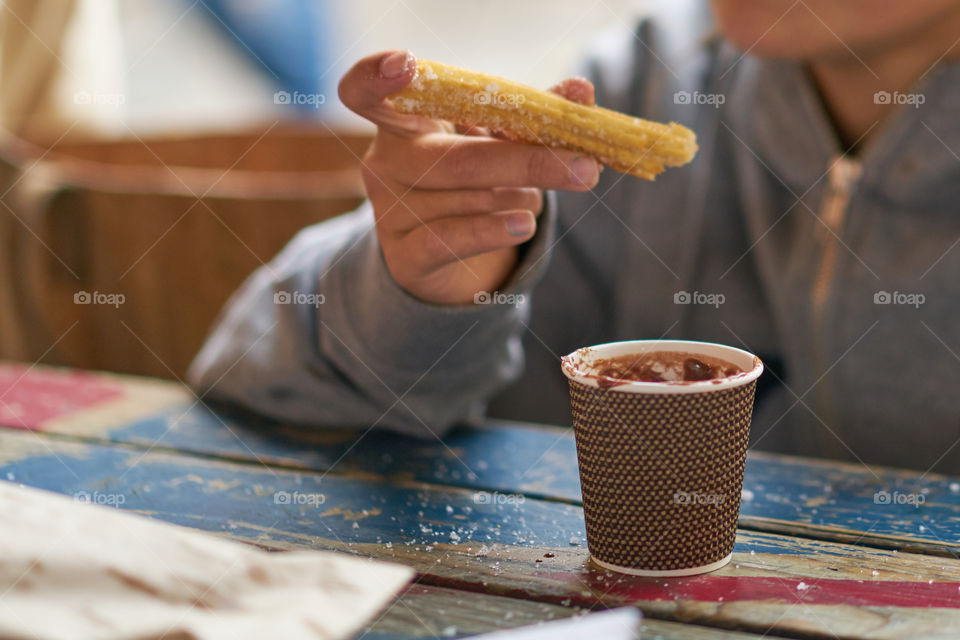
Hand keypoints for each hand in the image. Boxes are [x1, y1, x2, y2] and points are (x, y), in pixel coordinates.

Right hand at [339, 50, 598, 304]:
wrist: (444, 258)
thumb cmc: (470, 182)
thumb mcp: (495, 141)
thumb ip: (531, 115)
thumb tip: (580, 92)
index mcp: (402, 122)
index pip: (367, 93)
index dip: (377, 76)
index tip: (406, 63)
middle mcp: (385, 163)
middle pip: (456, 159)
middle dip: (527, 163)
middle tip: (584, 166)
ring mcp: (390, 213)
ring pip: (468, 201)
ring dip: (520, 199)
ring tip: (532, 199)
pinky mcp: (403, 258)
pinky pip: (451, 239)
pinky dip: (493, 231)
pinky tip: (522, 225)